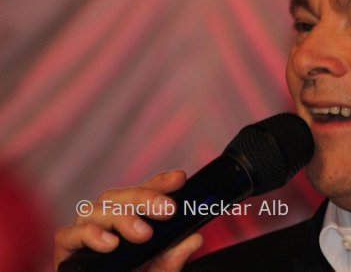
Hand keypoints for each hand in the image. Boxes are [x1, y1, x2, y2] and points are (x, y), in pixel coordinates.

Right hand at [53, 170, 203, 270]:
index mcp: (134, 217)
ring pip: (98, 209)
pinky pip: (69, 234)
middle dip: (147, 198)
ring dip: (122, 218)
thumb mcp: (159, 271)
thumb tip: (195, 238)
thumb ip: (173, 258)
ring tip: (143, 234)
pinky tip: (110, 243)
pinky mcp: (66, 248)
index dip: (162, 182)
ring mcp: (86, 230)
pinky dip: (89, 235)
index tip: (180, 179)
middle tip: (168, 210)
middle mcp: (109, 219)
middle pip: (123, 196)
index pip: (147, 191)